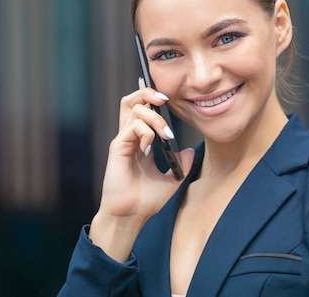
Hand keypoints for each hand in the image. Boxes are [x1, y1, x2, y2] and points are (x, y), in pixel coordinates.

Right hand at [88, 84, 194, 260]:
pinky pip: (133, 127)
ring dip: (155, 116)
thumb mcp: (172, 179)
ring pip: (134, 108)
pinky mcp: (117, 147)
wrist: (132, 216)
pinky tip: (150, 149)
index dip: (149, 96)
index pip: (141, 109)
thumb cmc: (146, 200)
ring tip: (166, 134)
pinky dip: (147, 132)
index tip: (165, 96)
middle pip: (132, 101)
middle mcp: (129, 137)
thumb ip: (182, 164)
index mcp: (139, 141)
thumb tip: (191, 150)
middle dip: (148, 93)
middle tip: (165, 99)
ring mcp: (123, 141)